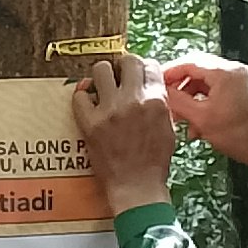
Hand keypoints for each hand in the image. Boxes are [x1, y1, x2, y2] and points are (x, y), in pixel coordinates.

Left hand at [71, 54, 176, 214]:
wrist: (136, 187)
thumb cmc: (154, 163)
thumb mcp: (168, 128)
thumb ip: (160, 103)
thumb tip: (150, 86)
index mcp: (156, 101)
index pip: (150, 65)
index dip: (142, 67)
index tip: (137, 73)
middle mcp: (133, 100)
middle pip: (127, 61)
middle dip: (123, 66)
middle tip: (119, 76)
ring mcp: (110, 110)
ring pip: (101, 70)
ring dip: (102, 76)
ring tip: (102, 86)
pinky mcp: (90, 123)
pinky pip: (79, 96)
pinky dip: (82, 97)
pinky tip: (88, 103)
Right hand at [163, 52, 247, 200]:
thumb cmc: (238, 135)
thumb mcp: (201, 118)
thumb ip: (178, 101)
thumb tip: (161, 91)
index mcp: (225, 72)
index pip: (189, 62)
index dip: (169, 72)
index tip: (156, 83)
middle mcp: (236, 70)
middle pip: (198, 70)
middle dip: (180, 86)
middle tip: (166, 99)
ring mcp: (242, 80)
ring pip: (207, 82)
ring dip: (191, 97)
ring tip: (181, 117)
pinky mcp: (245, 91)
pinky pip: (219, 90)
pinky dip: (205, 102)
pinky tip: (197, 123)